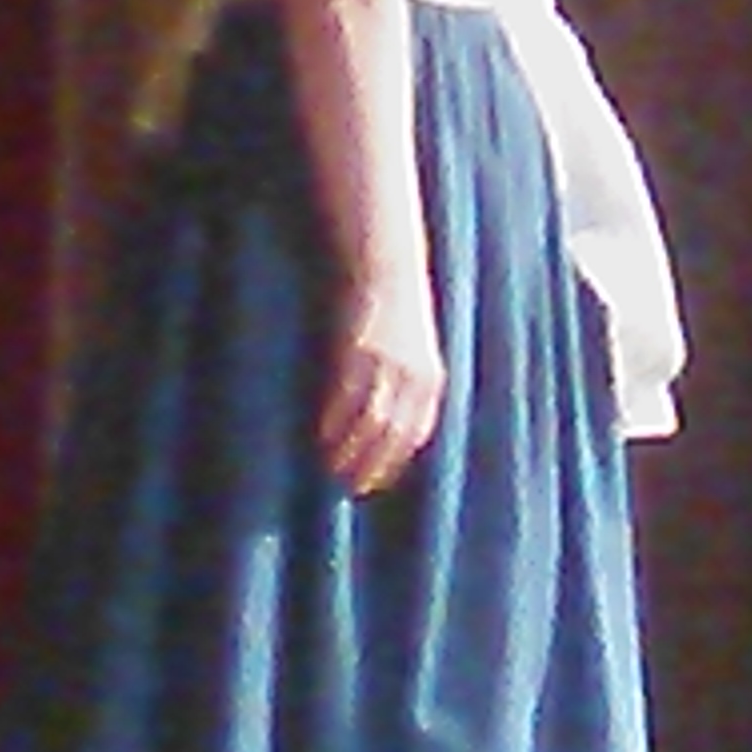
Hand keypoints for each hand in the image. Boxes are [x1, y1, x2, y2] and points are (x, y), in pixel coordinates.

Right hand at [319, 276, 446, 495]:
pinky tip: (321, 439)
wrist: (386, 263)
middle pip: (393, 434)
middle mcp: (414, 374)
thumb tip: (387, 420)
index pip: (416, 432)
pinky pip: (347, 396)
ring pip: (370, 421)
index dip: (395, 460)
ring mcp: (387, 363)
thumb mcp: (413, 348)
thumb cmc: (396, 307)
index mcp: (430, 376)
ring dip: (349, 451)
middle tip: (350, 488)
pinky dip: (334, 422)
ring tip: (331, 470)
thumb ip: (404, 382)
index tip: (376, 482)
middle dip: (372, 465)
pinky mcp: (361, 351)